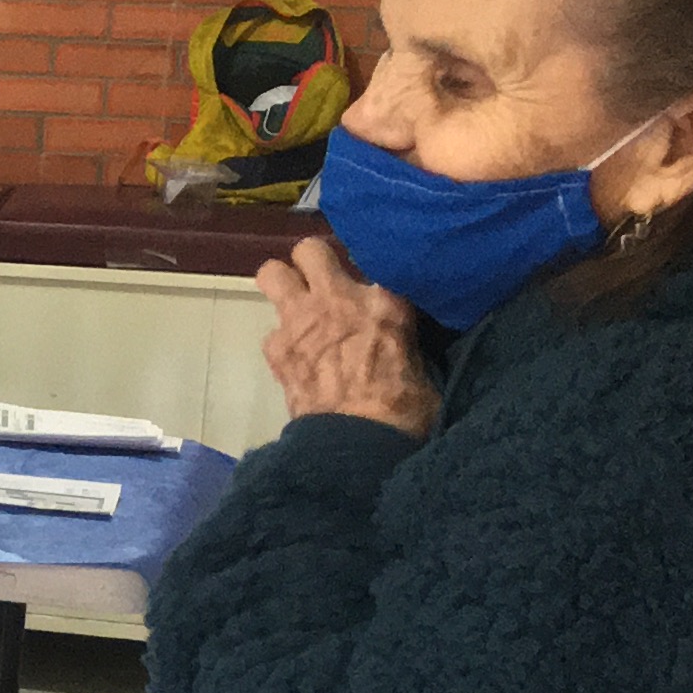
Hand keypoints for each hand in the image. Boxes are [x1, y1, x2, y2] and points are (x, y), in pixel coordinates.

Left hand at [257, 236, 438, 438]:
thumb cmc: (403, 408)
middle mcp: (337, 298)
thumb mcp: (421, 362)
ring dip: (283, 285)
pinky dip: (282, 338)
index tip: (371, 285)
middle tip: (322, 279)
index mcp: (385, 300)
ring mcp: (300, 318)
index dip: (368, 273)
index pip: (373, 260)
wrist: (356, 443)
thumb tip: (400, 337)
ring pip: (272, 273)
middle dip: (312, 260)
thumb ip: (404, 334)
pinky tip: (296, 356)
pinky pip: (270, 328)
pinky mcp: (275, 347)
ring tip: (299, 307)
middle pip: (310, 249)